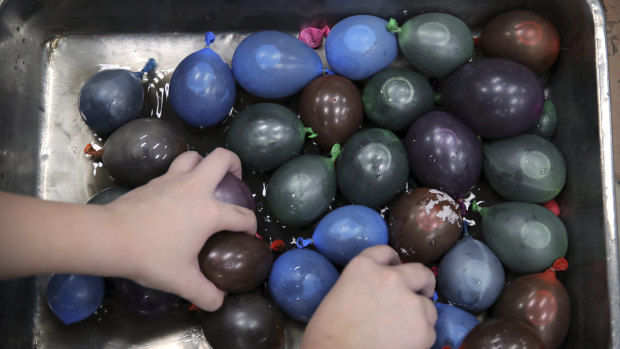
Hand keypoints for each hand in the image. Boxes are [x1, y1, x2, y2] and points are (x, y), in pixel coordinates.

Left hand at [105, 148, 256, 310]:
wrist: (110, 237)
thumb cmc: (150, 256)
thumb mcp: (182, 281)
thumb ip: (205, 294)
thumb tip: (218, 302)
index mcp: (209, 212)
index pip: (242, 216)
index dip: (250, 226)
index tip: (246, 234)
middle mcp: (195, 188)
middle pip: (222, 158)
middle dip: (235, 165)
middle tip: (234, 181)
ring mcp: (172, 181)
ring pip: (194, 156)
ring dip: (204, 163)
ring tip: (206, 181)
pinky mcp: (153, 182)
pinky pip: (173, 169)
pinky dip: (181, 175)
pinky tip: (177, 195)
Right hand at [301, 245, 436, 348]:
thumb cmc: (327, 333)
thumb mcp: (340, 294)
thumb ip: (363, 285)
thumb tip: (377, 294)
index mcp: (363, 267)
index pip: (386, 252)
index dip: (393, 262)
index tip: (395, 270)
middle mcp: (391, 277)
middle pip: (420, 272)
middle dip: (422, 284)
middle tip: (420, 294)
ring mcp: (410, 302)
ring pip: (428, 306)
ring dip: (419, 315)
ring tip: (402, 330)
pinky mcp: (422, 329)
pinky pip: (429, 331)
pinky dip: (420, 338)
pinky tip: (401, 344)